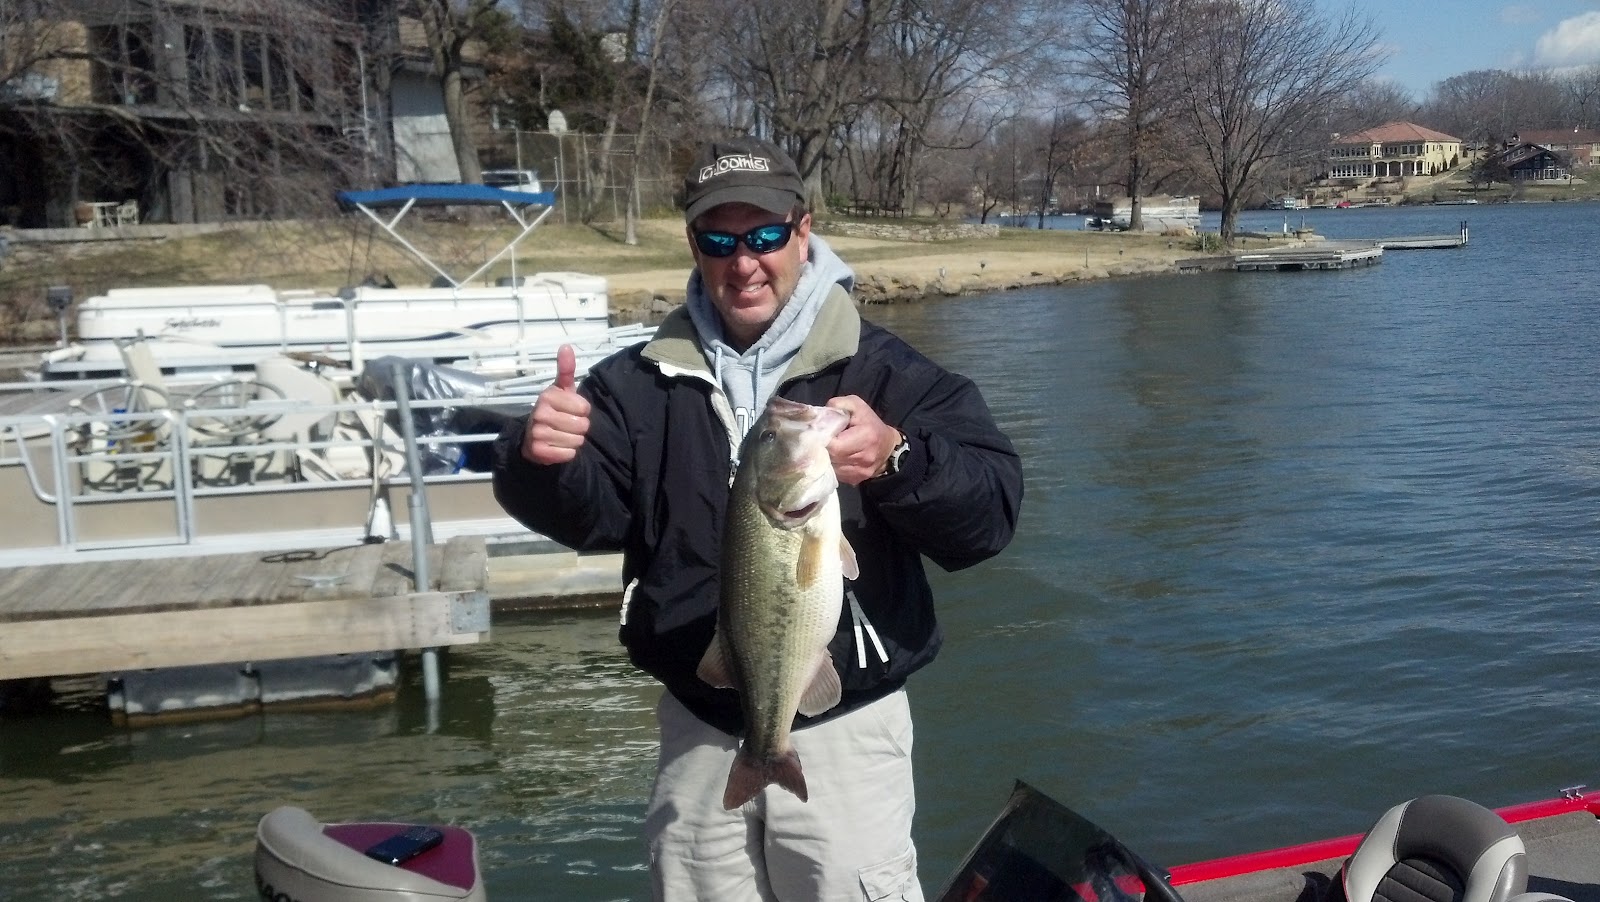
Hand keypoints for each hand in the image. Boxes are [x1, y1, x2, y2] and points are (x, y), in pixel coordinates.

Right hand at [523, 344, 590, 464]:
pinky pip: (568, 454)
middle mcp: (540, 413)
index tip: (571, 410)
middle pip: (582, 426)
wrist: (532, 436)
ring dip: (573, 440)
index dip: (582, 411)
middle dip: (579, 427)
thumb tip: (566, 346)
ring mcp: (537, 433)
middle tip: (567, 424)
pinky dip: (567, 453)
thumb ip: (566, 369)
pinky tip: (557, 446)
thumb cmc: (554, 409)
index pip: (584, 408)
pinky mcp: (538, 451)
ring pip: (576, 441)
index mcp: (547, 396)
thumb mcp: (561, 389)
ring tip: (562, 435)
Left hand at [824, 395, 900, 485]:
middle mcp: (865, 458)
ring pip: (832, 468)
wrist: (887, 447)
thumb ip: (839, 405)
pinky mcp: (856, 480)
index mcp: (866, 437)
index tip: (820, 433)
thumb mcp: (857, 405)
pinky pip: (836, 474)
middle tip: (821, 440)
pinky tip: (835, 457)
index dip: (823, 439)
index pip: (834, 445)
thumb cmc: (870, 423)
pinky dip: (832, 466)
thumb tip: (820, 415)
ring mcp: (861, 472)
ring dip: (827, 458)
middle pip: (831, 458)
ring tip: (829, 448)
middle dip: (823, 449)